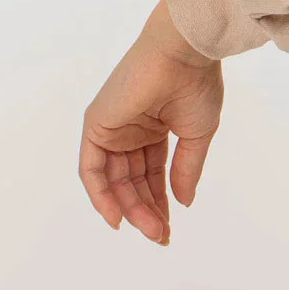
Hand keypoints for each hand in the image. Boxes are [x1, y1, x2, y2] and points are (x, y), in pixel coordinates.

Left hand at [79, 0, 224, 244]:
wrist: (184, 54)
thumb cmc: (196, 85)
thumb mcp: (197, 136)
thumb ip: (186, 170)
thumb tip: (183, 202)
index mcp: (154, 128)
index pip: (151, 174)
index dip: (160, 202)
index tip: (170, 228)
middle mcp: (129, 130)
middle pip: (132, 181)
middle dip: (146, 210)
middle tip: (161, 235)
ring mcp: (111, 128)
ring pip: (113, 180)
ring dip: (129, 208)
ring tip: (151, 230)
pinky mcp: (96, 125)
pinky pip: (92, 169)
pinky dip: (100, 195)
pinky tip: (116, 217)